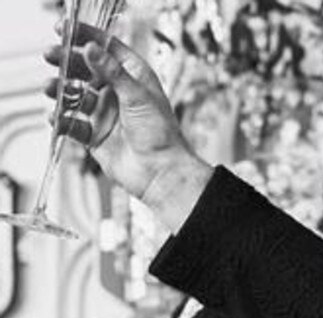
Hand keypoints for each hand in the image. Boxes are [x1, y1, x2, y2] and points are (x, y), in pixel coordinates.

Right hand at [44, 23, 212, 229]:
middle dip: (67, 62)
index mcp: (134, 78)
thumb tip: (91, 48)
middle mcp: (119, 94)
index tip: (64, 29)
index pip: (107, 50)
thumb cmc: (161, 135)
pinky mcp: (97, 135)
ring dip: (61, 90)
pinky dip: (62, 120)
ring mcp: (107, 114)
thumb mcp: (138, 96)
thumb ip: (113, 72)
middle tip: (51, 56)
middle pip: (86, 70)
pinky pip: (72, 124)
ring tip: (51, 88)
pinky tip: (56, 118)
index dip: (86, 37)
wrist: (162, 173)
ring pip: (76, 95)